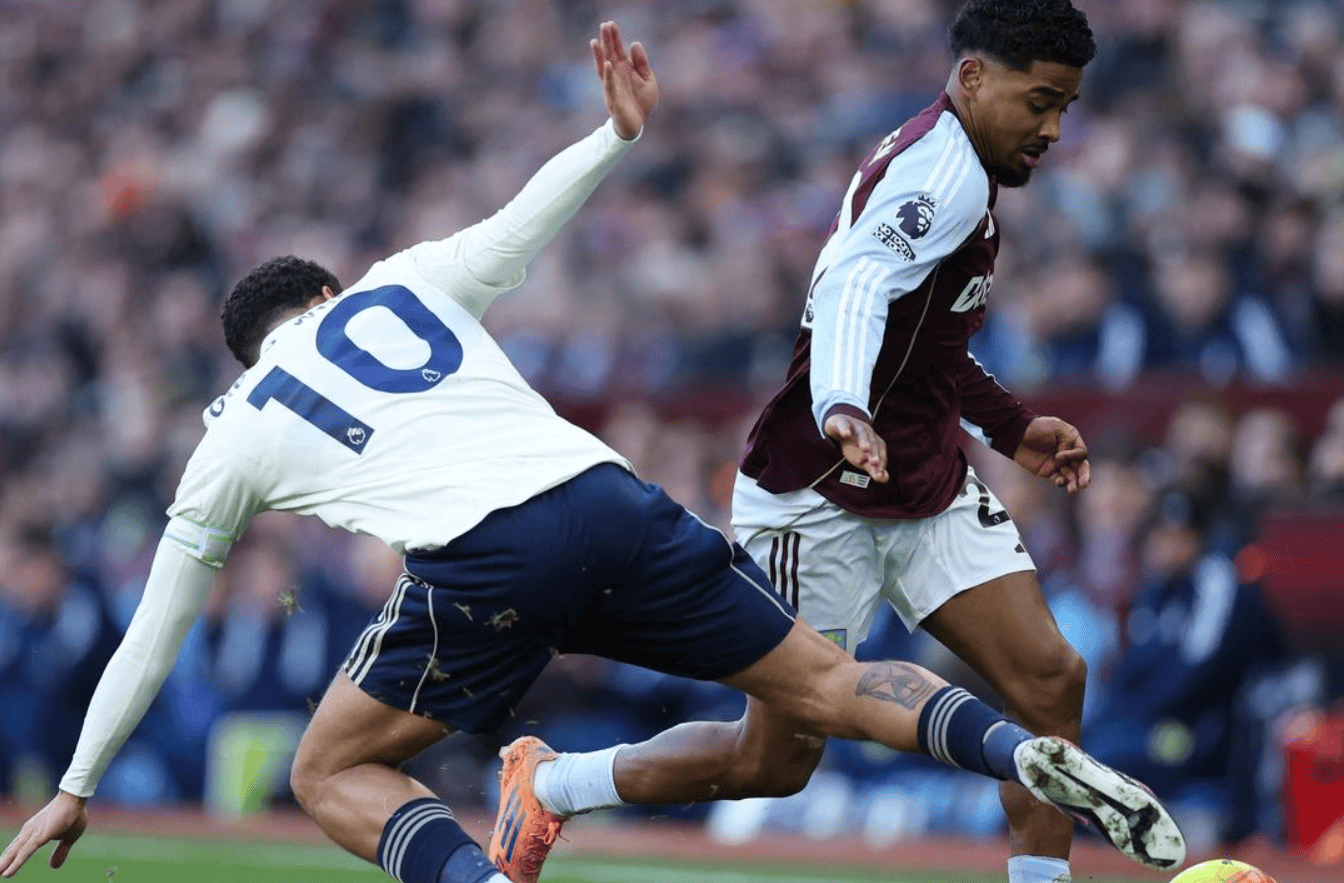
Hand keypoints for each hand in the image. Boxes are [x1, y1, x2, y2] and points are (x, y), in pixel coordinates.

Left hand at [0, 791, 87, 877]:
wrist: (75, 799)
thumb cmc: (73, 815)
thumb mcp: (68, 838)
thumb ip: (60, 851)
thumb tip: (53, 867)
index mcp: (35, 831)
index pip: (19, 847)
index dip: (11, 858)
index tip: (3, 868)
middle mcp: (29, 831)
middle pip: (13, 850)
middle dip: (4, 861)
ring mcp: (32, 834)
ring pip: (14, 852)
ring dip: (5, 863)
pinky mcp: (38, 837)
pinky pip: (24, 853)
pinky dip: (15, 864)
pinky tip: (7, 874)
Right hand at [591, 21, 658, 139]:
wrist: (637, 125)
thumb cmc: (641, 102)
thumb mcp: (648, 80)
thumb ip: (642, 63)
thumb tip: (635, 43)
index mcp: (625, 69)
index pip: (618, 49)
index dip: (614, 37)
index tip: (610, 23)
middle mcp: (616, 75)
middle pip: (609, 54)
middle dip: (606, 40)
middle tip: (603, 25)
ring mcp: (613, 86)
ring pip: (604, 68)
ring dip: (600, 55)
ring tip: (596, 41)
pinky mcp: (613, 99)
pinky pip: (609, 86)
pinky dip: (608, 75)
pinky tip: (607, 64)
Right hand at [824, 413, 888, 483]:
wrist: (839, 425)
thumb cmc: (853, 445)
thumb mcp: (863, 458)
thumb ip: (873, 469)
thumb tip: (884, 479)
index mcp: (875, 441)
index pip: (881, 452)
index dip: (881, 461)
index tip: (879, 472)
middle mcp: (868, 432)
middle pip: (873, 443)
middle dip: (874, 453)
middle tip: (874, 463)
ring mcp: (856, 426)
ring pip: (862, 433)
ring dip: (864, 440)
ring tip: (865, 449)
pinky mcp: (842, 423)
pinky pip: (844, 425)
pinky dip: (845, 429)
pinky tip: (846, 434)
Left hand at [1013, 416, 1089, 492]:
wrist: (1018, 435)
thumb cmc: (1037, 427)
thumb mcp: (1056, 427)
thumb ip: (1067, 441)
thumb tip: (1065, 458)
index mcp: (1073, 441)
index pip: (1081, 453)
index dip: (1073, 456)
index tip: (1058, 455)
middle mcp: (1068, 454)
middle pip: (1081, 467)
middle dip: (1084, 476)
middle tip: (1084, 484)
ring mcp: (1058, 463)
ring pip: (1071, 476)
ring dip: (1073, 483)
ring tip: (1072, 490)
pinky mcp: (1049, 471)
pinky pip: (1058, 479)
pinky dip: (1061, 482)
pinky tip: (1059, 482)